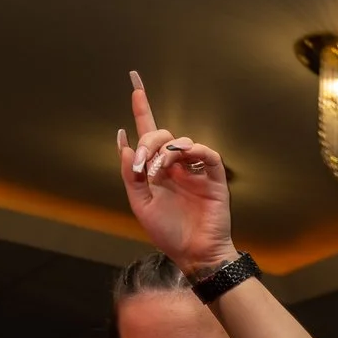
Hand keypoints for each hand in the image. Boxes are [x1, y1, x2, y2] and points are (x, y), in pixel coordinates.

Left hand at [118, 73, 236, 277]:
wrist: (193, 253)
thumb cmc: (169, 233)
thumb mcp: (140, 204)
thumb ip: (130, 174)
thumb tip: (123, 142)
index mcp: (157, 170)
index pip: (148, 133)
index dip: (141, 108)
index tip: (134, 83)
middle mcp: (175, 165)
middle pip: (161, 134)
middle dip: (147, 142)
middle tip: (142, 164)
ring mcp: (194, 170)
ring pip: (180, 141)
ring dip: (165, 152)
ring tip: (158, 172)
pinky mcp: (213, 177)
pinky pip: (205, 153)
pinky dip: (193, 150)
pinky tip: (182, 158)